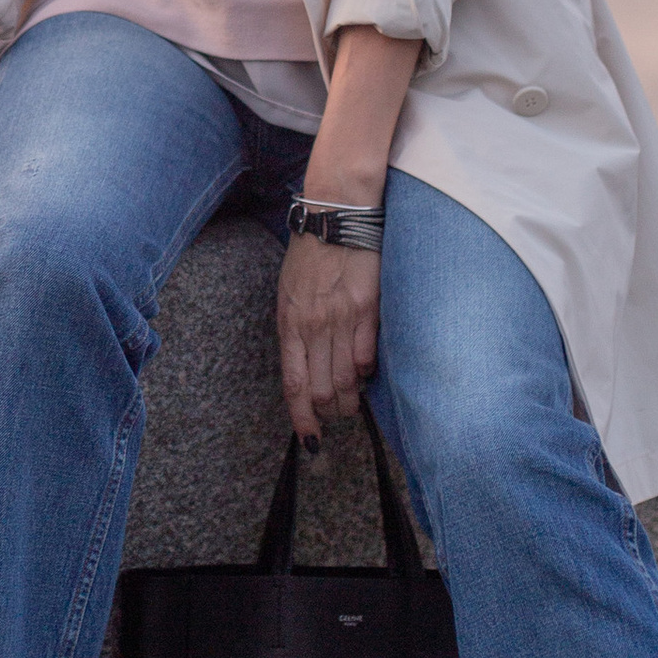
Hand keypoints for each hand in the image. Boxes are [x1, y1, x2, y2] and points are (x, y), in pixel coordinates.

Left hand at [277, 232, 379, 445]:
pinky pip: (367, 356)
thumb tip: (308, 370)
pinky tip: (365, 373)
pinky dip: (366, 372)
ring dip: (350, 399)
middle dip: (329, 412)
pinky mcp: (369, 310)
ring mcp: (342, 319)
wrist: (335, 218)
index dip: (302, 418)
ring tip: (352, 402)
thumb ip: (296, 333)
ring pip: (346, 380)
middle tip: (336, 414)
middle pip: (322, 389)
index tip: (310, 439)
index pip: (294, 384)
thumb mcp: (288, 296)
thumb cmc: (309, 258)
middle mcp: (314, 326)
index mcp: (289, 324)